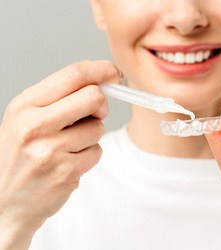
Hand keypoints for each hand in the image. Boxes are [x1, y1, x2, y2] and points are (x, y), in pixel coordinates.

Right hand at [0, 60, 117, 248]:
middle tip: (93, 114)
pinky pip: (97, 151)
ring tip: (68, 147)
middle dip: (101, 105)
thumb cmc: (22, 155)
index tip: (114, 73)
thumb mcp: (27, 118)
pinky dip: (89, 156)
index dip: (101, 70)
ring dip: (91, 136)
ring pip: (98, 127)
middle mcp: (35, 125)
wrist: (8, 201)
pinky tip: (69, 162)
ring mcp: (50, 150)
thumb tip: (101, 80)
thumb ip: (60, 97)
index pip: (74, 74)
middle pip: (94, 97)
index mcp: (25, 105)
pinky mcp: (66, 172)